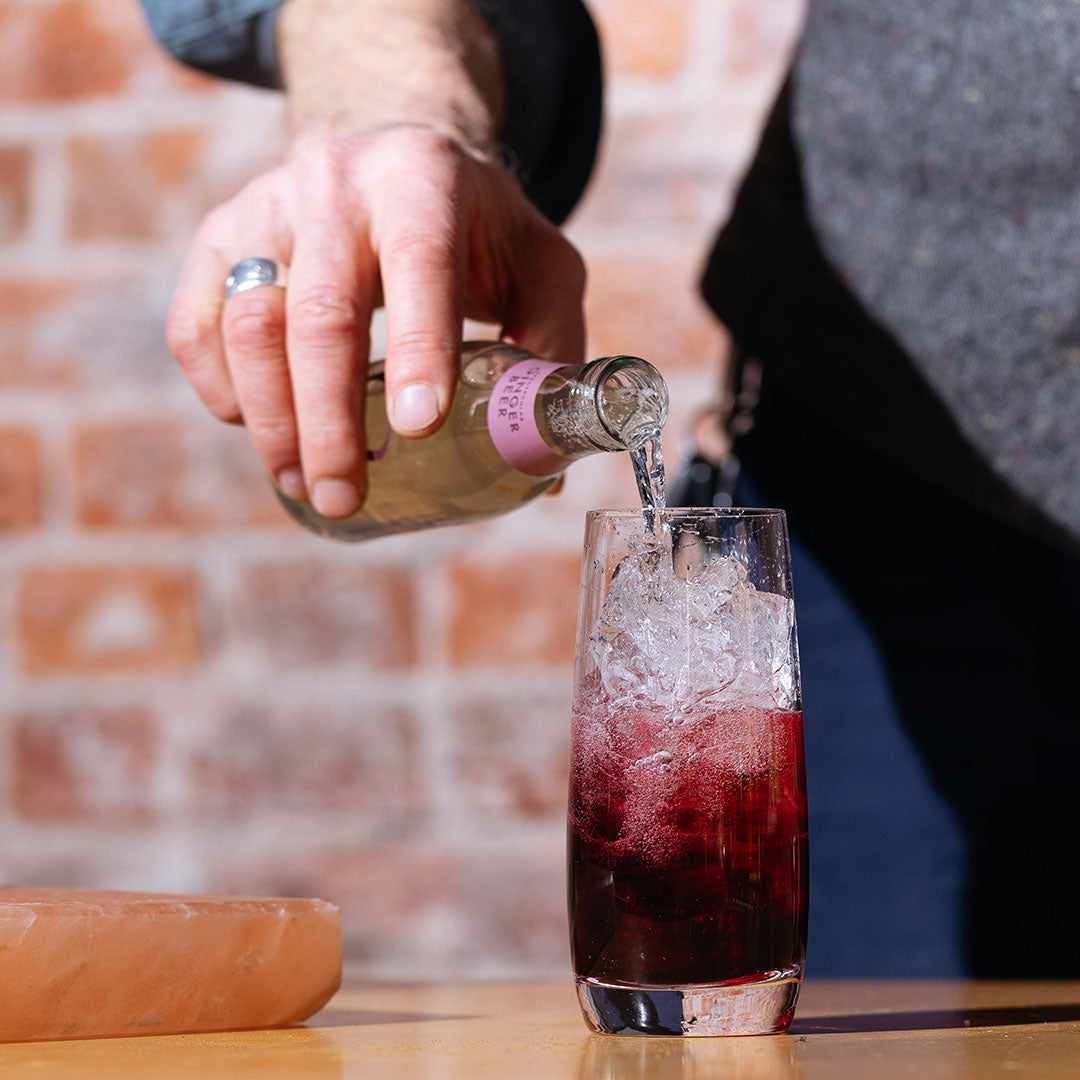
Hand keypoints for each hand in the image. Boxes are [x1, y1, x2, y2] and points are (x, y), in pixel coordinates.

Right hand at [164, 125, 585, 518]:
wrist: (389, 155)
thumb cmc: (475, 230)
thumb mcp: (541, 265)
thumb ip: (554, 346)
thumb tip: (541, 463)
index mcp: (424, 182)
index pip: (419, 264)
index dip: (417, 348)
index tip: (416, 429)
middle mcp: (336, 184)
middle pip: (319, 312)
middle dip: (327, 422)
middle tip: (342, 497)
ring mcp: (266, 208)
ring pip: (246, 325)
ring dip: (272, 421)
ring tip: (303, 485)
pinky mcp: (218, 238)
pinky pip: (195, 328)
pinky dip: (223, 392)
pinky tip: (262, 428)